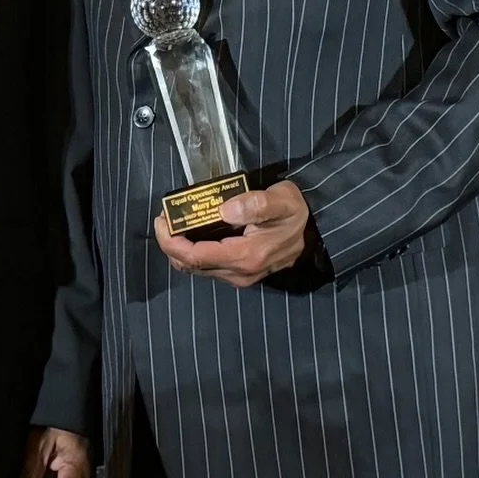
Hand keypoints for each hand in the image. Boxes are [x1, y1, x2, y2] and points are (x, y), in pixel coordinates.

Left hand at [154, 179, 310, 288]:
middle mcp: (239, 273)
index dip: (171, 242)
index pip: (196, 256)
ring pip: (197, 270)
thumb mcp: (281, 200)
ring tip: (174, 225)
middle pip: (191, 266)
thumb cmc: (296, 212)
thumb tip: (224, 210)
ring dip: (180, 250)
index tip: (162, 221)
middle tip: (165, 220)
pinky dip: (192, 253)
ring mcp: (240, 276)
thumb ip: (255, 204)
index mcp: (246, 256)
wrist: (316, 231)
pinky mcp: (240, 274)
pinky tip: (191, 234)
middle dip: (170, 245)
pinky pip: (207, 268)